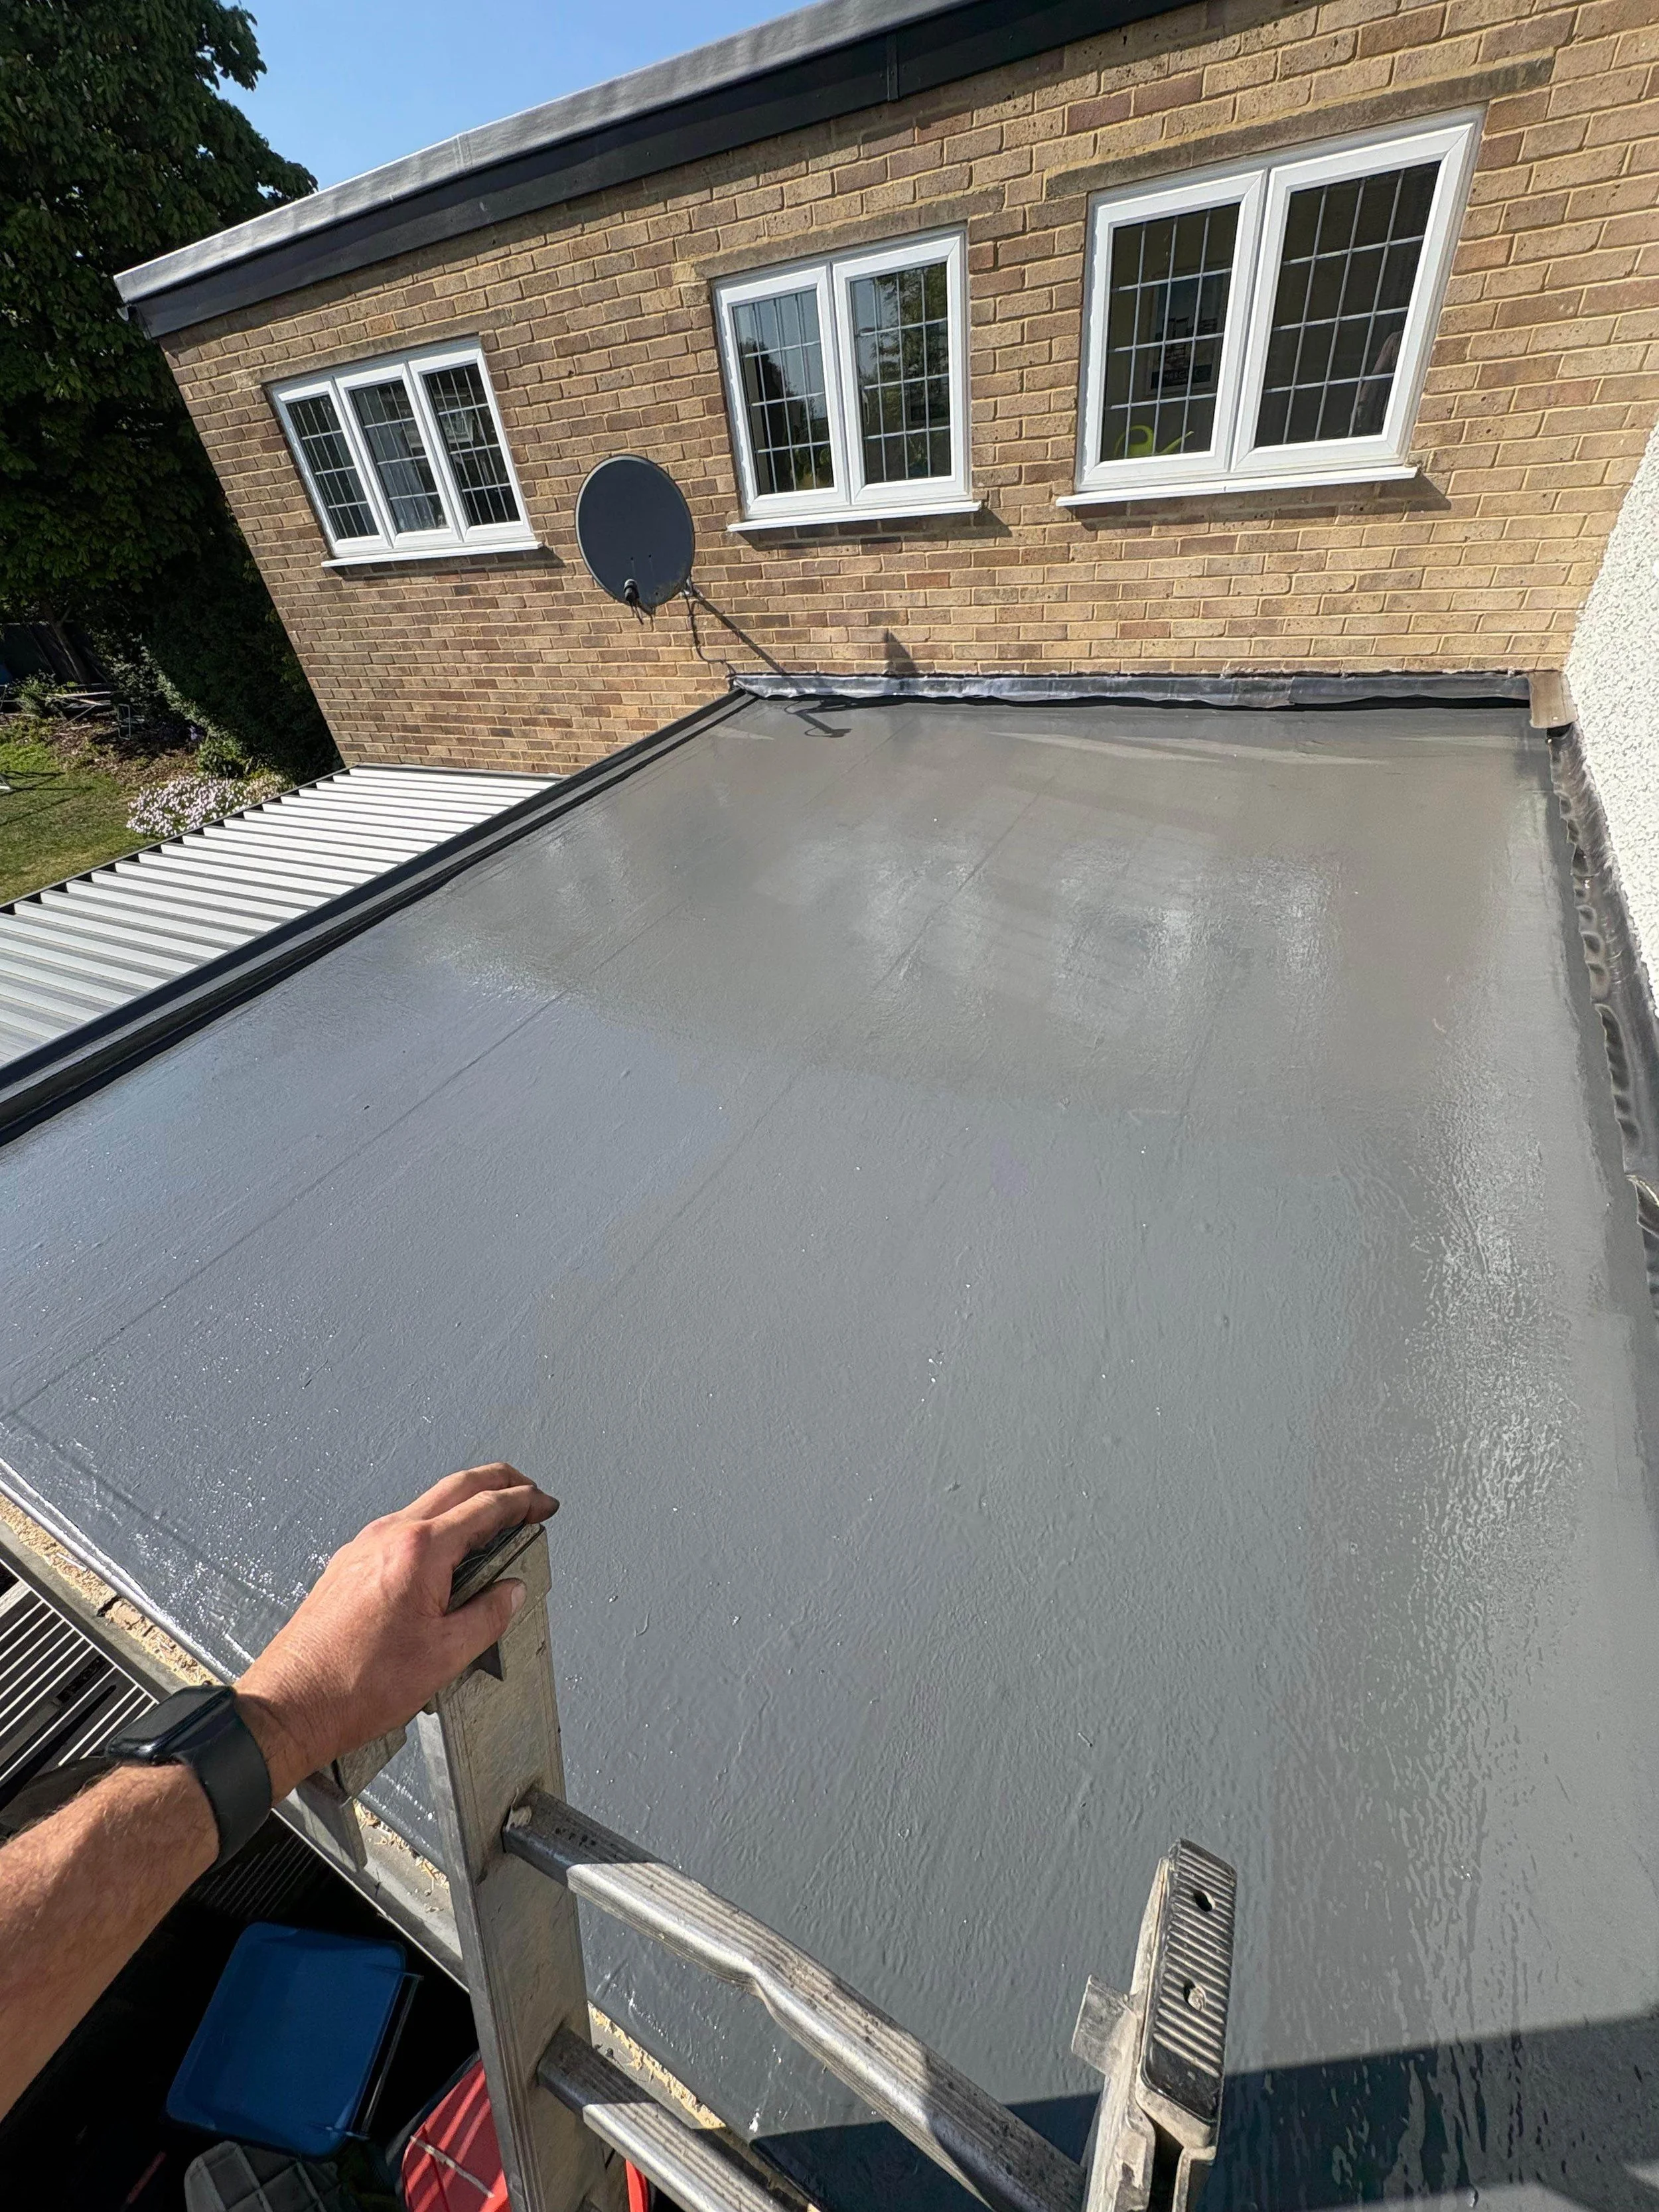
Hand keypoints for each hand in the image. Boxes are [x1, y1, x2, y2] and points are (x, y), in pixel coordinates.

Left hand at [236, 1463, 555, 1799]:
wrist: (291, 1705)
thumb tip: (511, 1593)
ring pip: (427, 1504)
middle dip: (500, 1482)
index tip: (543, 1505)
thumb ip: (488, 1616)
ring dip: (466, 1504)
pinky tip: (446, 1556)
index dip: (524, 1501)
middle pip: (457, 1486)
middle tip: (528, 1493)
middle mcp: (388, 1535)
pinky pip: (403, 1527)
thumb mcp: (444, 1656)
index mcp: (419, 1551)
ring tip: (492, 1527)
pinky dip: (437, 1526)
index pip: (486, 1507)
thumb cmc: (354, 1686)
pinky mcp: (349, 1564)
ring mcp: (363, 1546)